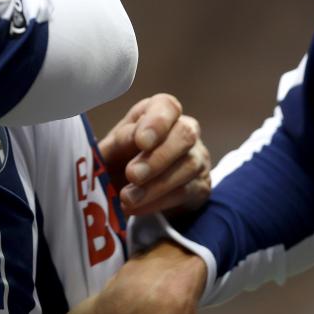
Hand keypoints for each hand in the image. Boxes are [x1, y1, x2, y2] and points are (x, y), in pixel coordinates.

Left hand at [99, 93, 210, 216]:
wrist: (132, 188)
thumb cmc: (121, 158)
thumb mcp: (113, 147)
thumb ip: (120, 141)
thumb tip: (132, 138)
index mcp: (158, 112)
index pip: (167, 106)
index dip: (156, 122)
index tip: (141, 141)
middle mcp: (184, 129)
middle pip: (184, 135)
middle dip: (157, 157)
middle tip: (132, 174)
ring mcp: (197, 157)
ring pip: (188, 166)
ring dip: (155, 185)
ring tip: (127, 198)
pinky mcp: (201, 184)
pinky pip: (187, 192)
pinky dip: (159, 202)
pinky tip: (137, 207)